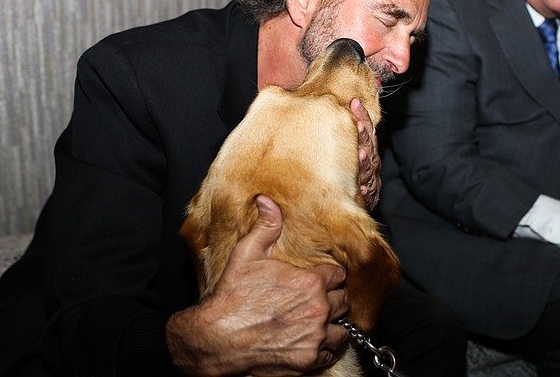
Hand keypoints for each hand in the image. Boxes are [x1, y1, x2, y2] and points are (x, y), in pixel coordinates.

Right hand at [166, 195, 347, 375]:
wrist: (216, 337)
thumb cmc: (232, 296)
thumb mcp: (247, 253)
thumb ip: (266, 226)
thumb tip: (268, 200)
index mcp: (310, 282)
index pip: (339, 275)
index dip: (328, 276)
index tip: (317, 280)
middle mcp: (318, 309)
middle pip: (343, 301)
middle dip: (332, 298)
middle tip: (315, 300)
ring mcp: (315, 336)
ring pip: (342, 328)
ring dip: (332, 324)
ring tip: (316, 320)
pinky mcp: (309, 359)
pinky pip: (331, 352)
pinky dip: (324, 347)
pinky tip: (309, 339)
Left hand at [351, 98, 380, 210]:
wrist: (361, 199)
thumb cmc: (352, 170)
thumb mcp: (351, 149)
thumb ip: (348, 133)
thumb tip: (338, 110)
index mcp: (367, 149)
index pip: (366, 128)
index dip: (362, 116)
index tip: (354, 102)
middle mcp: (371, 162)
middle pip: (369, 147)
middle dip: (363, 135)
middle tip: (357, 125)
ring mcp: (370, 179)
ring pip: (369, 169)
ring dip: (365, 162)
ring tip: (361, 154)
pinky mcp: (369, 196)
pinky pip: (369, 193)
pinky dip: (366, 191)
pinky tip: (362, 189)